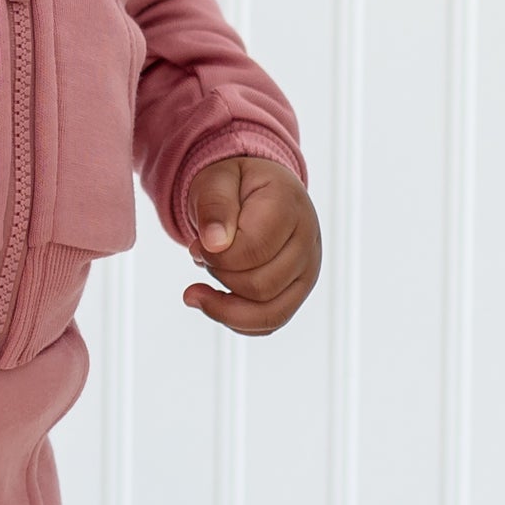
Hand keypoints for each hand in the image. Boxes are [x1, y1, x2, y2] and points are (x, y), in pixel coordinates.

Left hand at [181, 155, 319, 334]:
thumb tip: (214, 244)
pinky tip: (214, 303)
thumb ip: (213, 206)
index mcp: (289, 206)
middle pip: (260, 287)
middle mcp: (308, 241)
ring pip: (269, 314)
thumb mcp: (216, 180)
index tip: (197, 244)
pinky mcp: (298, 291)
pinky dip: (237, 321)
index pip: (254, 250)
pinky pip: (270, 323)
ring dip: (224, 307)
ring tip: (198, 291)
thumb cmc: (236, 184)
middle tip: (201, 256)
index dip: (216, 256)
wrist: (258, 189)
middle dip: (219, 278)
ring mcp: (308, 270)